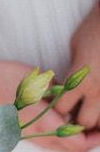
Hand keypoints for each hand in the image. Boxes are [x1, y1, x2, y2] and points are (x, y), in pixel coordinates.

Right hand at [0, 55, 99, 151]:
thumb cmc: (10, 77)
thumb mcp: (43, 83)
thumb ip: (62, 97)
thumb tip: (76, 104)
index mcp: (44, 124)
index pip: (78, 145)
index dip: (95, 140)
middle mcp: (38, 135)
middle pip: (73, 151)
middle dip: (90, 142)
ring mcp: (30, 136)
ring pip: (62, 148)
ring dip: (77, 141)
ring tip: (88, 125)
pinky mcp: (24, 133)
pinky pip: (51, 143)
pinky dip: (64, 137)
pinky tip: (67, 122)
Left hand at [56, 2, 99, 130]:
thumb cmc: (94, 27)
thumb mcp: (75, 47)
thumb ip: (72, 71)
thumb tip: (69, 85)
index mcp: (79, 80)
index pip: (62, 110)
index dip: (57, 113)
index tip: (56, 113)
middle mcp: (98, 90)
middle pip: (84, 122)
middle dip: (77, 123)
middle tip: (73, 121)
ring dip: (95, 122)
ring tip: (88, 116)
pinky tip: (98, 105)